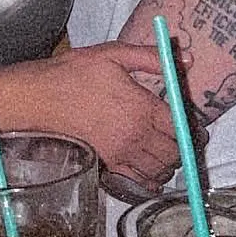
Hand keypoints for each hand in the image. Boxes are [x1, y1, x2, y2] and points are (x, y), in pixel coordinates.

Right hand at [0, 41, 181, 188]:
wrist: (41, 97)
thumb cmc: (75, 73)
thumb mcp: (114, 54)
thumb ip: (152, 57)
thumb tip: (187, 60)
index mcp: (142, 106)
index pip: (181, 126)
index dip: (192, 128)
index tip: (194, 126)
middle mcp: (136, 134)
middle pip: (174, 152)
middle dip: (182, 147)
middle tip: (181, 139)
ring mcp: (122, 152)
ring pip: (159, 169)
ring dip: (168, 164)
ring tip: (167, 154)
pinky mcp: (108, 164)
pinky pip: (137, 181)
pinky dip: (149, 181)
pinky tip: (151, 174)